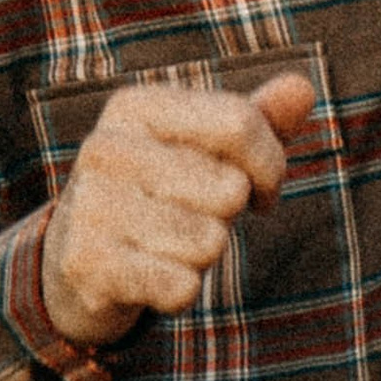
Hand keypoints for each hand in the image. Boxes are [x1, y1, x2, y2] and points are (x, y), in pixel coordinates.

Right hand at [39, 71, 317, 352]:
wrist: (78, 265)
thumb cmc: (161, 197)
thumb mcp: (206, 152)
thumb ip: (255, 121)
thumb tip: (303, 87)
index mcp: (135, 106)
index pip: (241, 123)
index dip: (270, 166)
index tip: (258, 189)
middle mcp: (105, 147)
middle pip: (230, 189)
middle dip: (229, 217)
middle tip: (193, 220)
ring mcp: (90, 204)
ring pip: (209, 242)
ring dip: (203, 257)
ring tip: (165, 247)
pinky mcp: (87, 264)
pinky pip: (181, 286)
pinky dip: (180, 292)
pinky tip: (151, 280)